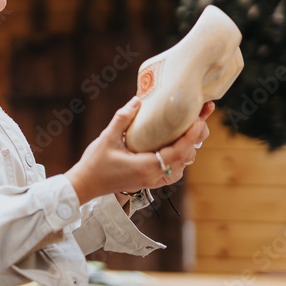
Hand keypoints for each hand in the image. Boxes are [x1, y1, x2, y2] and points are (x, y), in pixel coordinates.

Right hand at [65, 97, 212, 203]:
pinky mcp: (148, 181)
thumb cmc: (94, 163)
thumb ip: (123, 119)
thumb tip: (138, 100)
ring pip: (181, 167)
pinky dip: (178, 160)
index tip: (199, 121)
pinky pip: (171, 172)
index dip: (191, 137)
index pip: (178, 152)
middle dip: (195, 140)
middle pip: (184, 159)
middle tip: (200, 120)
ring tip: (191, 131)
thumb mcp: (107, 138)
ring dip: (188, 150)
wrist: (85, 185)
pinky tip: (176, 148)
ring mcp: (152, 180)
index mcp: (146, 166)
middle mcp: (153, 176)